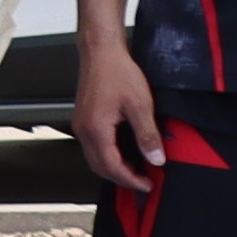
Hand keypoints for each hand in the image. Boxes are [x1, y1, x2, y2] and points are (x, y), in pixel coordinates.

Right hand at [74, 40, 163, 189]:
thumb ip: (148, 135)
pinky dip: (107, 156)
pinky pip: (93, 147)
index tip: (147, 184)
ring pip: (94, 158)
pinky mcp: (83, 119)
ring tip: (135, 170)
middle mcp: (84, 130)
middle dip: (121, 178)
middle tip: (142, 181)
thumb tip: (155, 158)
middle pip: (99, 167)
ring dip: (114, 168)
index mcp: (96, 129)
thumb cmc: (117, 72)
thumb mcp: (140, 105)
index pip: (112, 166)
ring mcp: (81, 124)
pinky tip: (122, 153)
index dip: (131, 179)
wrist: (101, 52)